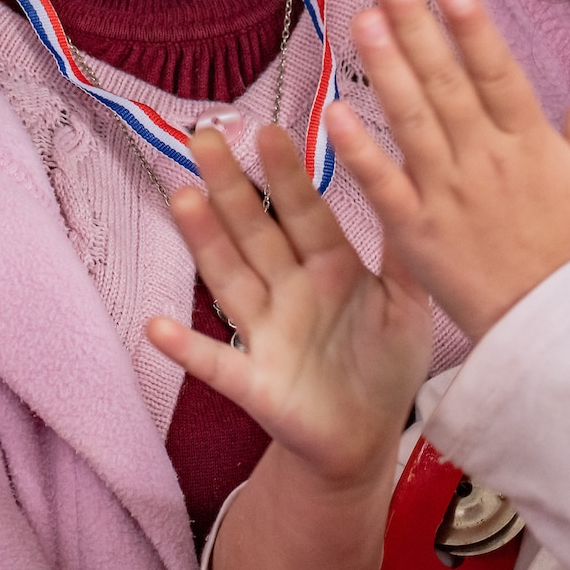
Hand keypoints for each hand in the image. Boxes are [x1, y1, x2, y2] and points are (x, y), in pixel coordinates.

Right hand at [147, 123, 430, 489]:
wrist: (367, 439)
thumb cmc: (385, 365)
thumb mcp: (407, 305)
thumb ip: (403, 255)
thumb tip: (412, 188)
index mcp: (331, 268)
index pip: (305, 213)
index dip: (287, 176)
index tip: (268, 130)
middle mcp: (291, 290)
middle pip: (257, 230)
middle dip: (232, 186)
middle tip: (205, 138)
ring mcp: (267, 333)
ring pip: (230, 278)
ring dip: (205, 241)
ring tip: (182, 197)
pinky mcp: (254, 382)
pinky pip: (216, 364)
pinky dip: (187, 349)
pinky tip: (157, 327)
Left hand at [325, 0, 569, 337]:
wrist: (546, 323)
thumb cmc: (567, 244)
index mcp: (530, 143)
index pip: (500, 76)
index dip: (476, 32)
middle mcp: (487, 161)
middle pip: (448, 86)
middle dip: (418, 30)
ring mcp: (448, 195)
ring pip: (412, 123)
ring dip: (386, 71)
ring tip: (361, 22)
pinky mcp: (415, 230)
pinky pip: (383, 186)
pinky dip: (360, 152)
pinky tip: (334, 112)